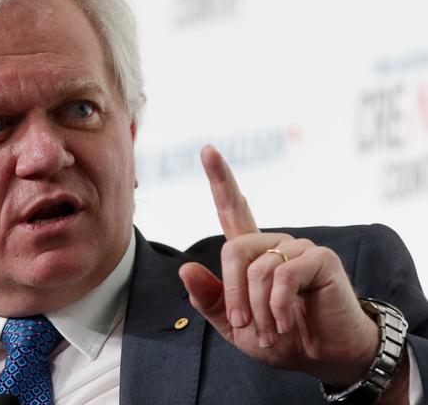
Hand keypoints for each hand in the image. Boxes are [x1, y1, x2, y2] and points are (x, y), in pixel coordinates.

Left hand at [178, 146, 378, 387]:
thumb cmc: (280, 338)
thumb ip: (210, 299)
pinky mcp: (320, 258)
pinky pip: (283, 274)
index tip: (207, 149)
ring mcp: (298, 247)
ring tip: (273, 331)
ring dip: (259, 309)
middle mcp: (274, 243)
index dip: (219, 179)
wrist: (323, 357)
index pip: (232, 209)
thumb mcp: (235, 326)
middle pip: (233, 250)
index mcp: (252, 253)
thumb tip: (185, 268)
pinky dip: (278, 306)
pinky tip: (287, 321)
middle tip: (245, 326)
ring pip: (257, 268)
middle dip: (233, 295)